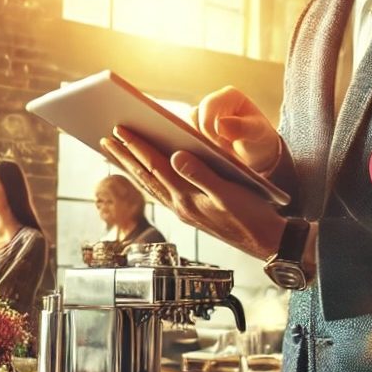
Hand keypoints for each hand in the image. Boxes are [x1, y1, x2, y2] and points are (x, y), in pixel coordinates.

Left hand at [101, 126, 285, 259]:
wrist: (266, 242)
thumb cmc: (253, 216)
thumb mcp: (230, 193)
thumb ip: (202, 175)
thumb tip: (175, 156)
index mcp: (188, 198)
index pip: (156, 167)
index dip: (137, 147)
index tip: (120, 129)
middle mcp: (181, 206)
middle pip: (146, 177)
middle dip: (124, 157)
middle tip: (105, 139)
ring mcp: (184, 211)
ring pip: (150, 186)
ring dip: (131, 168)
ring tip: (116, 153)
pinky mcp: (190, 214)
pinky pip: (160, 194)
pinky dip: (147, 180)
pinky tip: (143, 174)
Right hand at [189, 87, 281, 174]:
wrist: (257, 154)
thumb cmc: (259, 139)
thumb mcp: (257, 133)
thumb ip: (242, 127)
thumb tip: (220, 124)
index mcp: (229, 96)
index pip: (208, 106)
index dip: (207, 124)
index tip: (215, 144)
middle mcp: (213, 103)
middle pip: (194, 117)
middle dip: (201, 137)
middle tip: (213, 154)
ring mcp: (202, 118)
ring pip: (186, 127)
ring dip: (194, 144)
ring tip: (207, 158)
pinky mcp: (196, 132)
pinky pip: (186, 138)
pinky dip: (191, 149)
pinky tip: (198, 162)